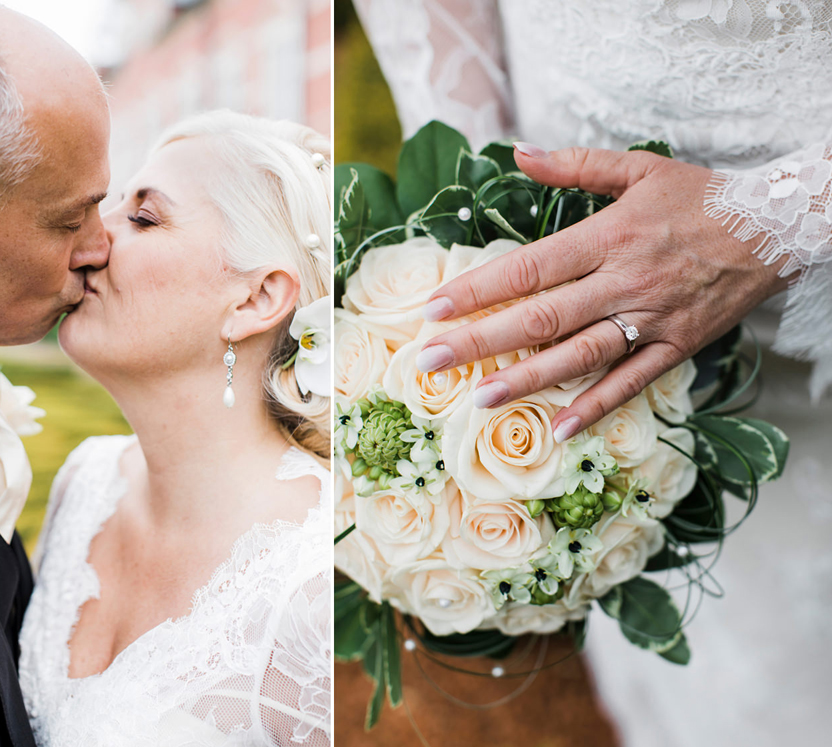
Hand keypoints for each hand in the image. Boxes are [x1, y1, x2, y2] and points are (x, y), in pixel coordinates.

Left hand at [416, 143, 789, 442]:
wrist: (778, 225)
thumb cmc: (699, 196)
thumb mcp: (638, 167)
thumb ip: (574, 164)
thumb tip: (517, 152)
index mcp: (609, 236)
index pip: (530, 268)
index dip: (479, 289)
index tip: (435, 308)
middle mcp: (625, 280)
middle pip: (542, 317)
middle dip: (482, 341)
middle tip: (431, 361)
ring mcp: (652, 318)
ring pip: (581, 355)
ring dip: (528, 380)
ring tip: (480, 399)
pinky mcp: (678, 345)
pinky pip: (633, 382)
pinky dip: (597, 406)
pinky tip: (560, 428)